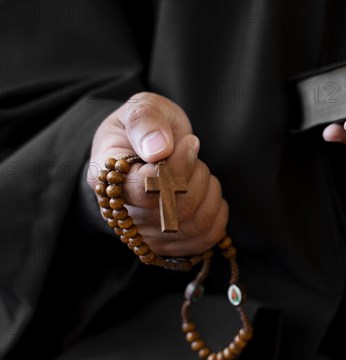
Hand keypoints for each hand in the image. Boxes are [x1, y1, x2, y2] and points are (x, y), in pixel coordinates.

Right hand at [87, 92, 227, 255]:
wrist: (147, 147)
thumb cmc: (144, 127)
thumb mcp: (141, 107)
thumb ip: (145, 121)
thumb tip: (158, 149)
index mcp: (106, 179)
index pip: (146, 189)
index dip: (177, 167)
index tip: (190, 143)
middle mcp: (122, 214)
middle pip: (174, 210)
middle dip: (196, 175)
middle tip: (192, 152)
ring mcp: (145, 233)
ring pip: (194, 224)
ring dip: (209, 191)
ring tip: (198, 170)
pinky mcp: (168, 244)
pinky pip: (206, 236)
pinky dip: (217, 211)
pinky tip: (207, 192)